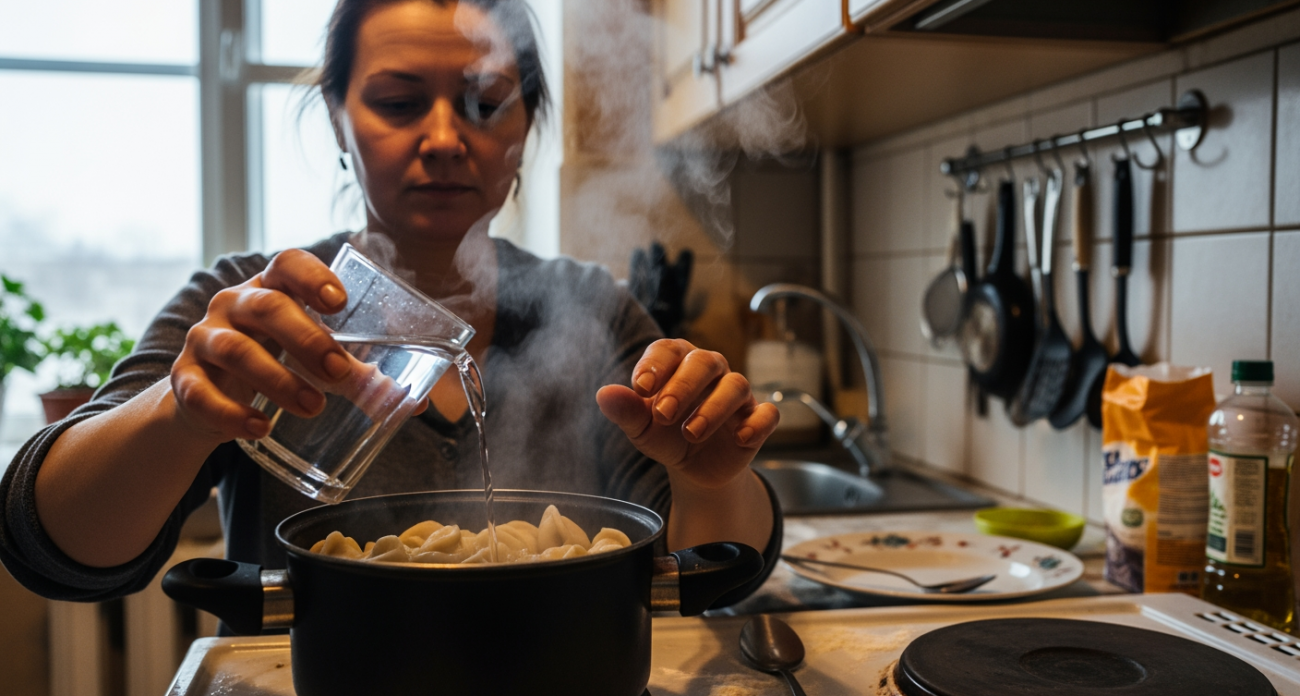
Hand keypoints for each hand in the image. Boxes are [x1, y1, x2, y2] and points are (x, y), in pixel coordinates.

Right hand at [170, 249, 356, 441]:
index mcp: (271, 288)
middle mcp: (233, 305)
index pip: (287, 264)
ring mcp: (205, 339)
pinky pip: (201, 393)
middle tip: (340, 371)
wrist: (207, 395)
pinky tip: (261, 429)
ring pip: (235, 350)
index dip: (312, 277)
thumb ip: (358, 372)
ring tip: (313, 406)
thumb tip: (419, 404)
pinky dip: (232, 413)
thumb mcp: (310, 357)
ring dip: (278, 380)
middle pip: (267, 308)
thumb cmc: (273, 361)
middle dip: (306, 339)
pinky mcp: (185, 378)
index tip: (339, 303)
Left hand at [596, 339, 779, 489]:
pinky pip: (767, 414)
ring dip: (714, 408)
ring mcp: (737, 395)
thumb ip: (625, 411)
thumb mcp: (642, 429)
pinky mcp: (757, 420)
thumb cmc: (665, 437)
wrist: (693, 468)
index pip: (669, 350)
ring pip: (736, 385)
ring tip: (691, 433)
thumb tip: (604, 395)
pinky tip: (741, 439)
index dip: (656, 365)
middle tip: (664, 414)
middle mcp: (711, 372)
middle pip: (706, 362)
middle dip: (684, 386)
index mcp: (678, 364)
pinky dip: (757, 424)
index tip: (640, 387)